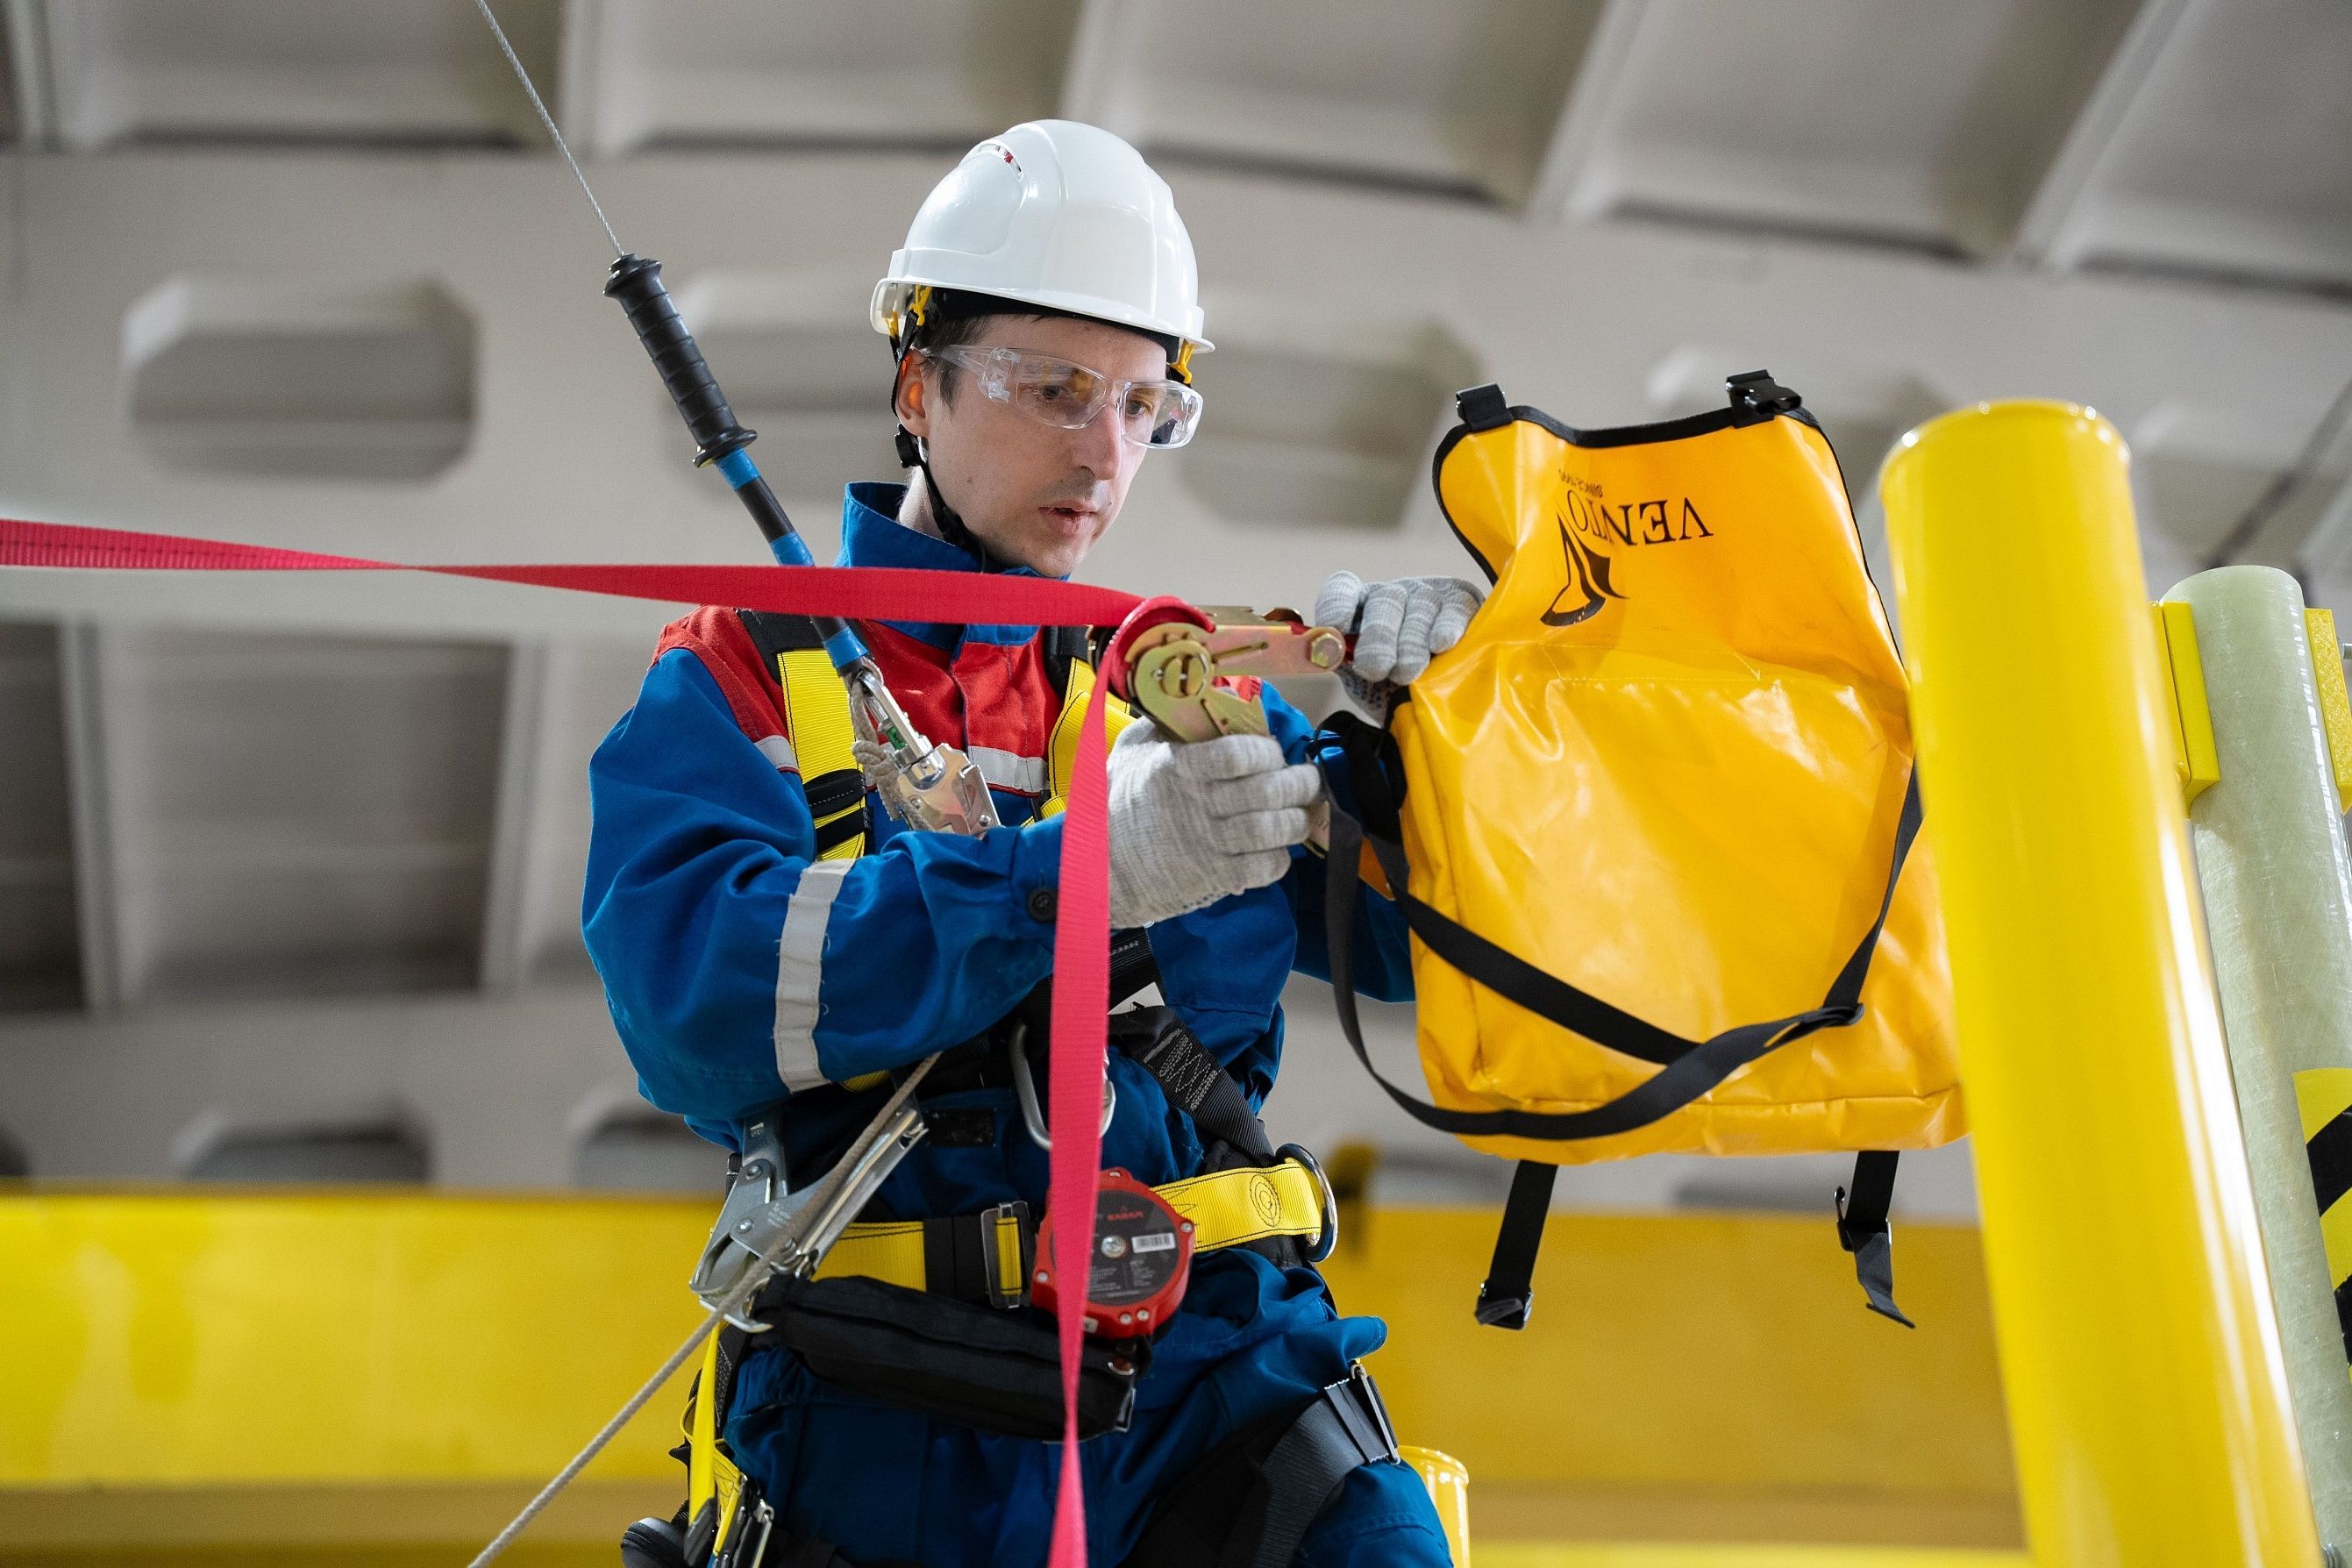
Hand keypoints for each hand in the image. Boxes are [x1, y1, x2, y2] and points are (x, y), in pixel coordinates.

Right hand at [1104, 721, 1321, 927]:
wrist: (1099, 863)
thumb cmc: (1118, 801)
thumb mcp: (1133, 750)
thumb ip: (1165, 725)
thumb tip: (1204, 699)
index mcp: (1179, 769)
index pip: (1239, 755)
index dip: (1267, 751)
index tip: (1272, 752)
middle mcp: (1198, 806)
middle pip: (1267, 792)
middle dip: (1300, 783)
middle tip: (1306, 779)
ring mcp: (1208, 845)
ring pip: (1272, 831)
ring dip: (1296, 821)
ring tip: (1299, 813)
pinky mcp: (1214, 878)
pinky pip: (1263, 869)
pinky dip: (1279, 859)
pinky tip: (1276, 848)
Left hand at [1313, 571, 1484, 707]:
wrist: (1439, 706)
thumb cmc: (1392, 691)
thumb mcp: (1359, 681)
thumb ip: (1340, 663)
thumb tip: (1322, 652)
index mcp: (1359, 608)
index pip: (1342, 589)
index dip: (1337, 603)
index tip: (1336, 627)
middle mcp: (1393, 596)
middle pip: (1384, 600)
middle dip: (1378, 636)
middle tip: (1376, 669)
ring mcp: (1429, 596)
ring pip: (1421, 605)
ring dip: (1411, 642)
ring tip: (1406, 675)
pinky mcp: (1464, 604)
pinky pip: (1456, 608)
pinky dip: (1447, 625)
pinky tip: (1441, 644)